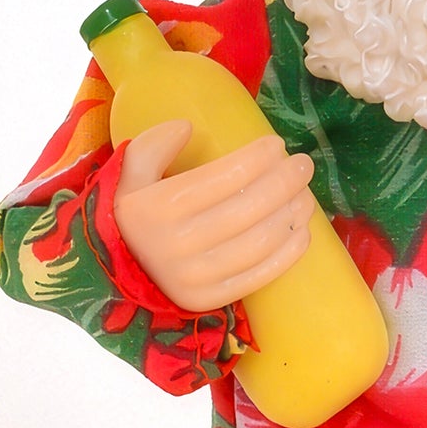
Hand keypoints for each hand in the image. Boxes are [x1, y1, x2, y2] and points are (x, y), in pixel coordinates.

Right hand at [112, 119, 316, 312]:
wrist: (120, 272)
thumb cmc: (136, 215)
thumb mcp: (128, 176)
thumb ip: (150, 147)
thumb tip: (186, 127)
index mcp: (158, 208)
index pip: (222, 178)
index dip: (256, 159)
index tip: (277, 144)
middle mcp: (177, 245)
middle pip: (247, 210)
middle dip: (284, 183)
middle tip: (303, 165)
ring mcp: (195, 278)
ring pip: (259, 243)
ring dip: (291, 215)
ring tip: (305, 195)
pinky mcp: (209, 300)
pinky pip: (259, 276)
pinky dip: (288, 253)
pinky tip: (301, 231)